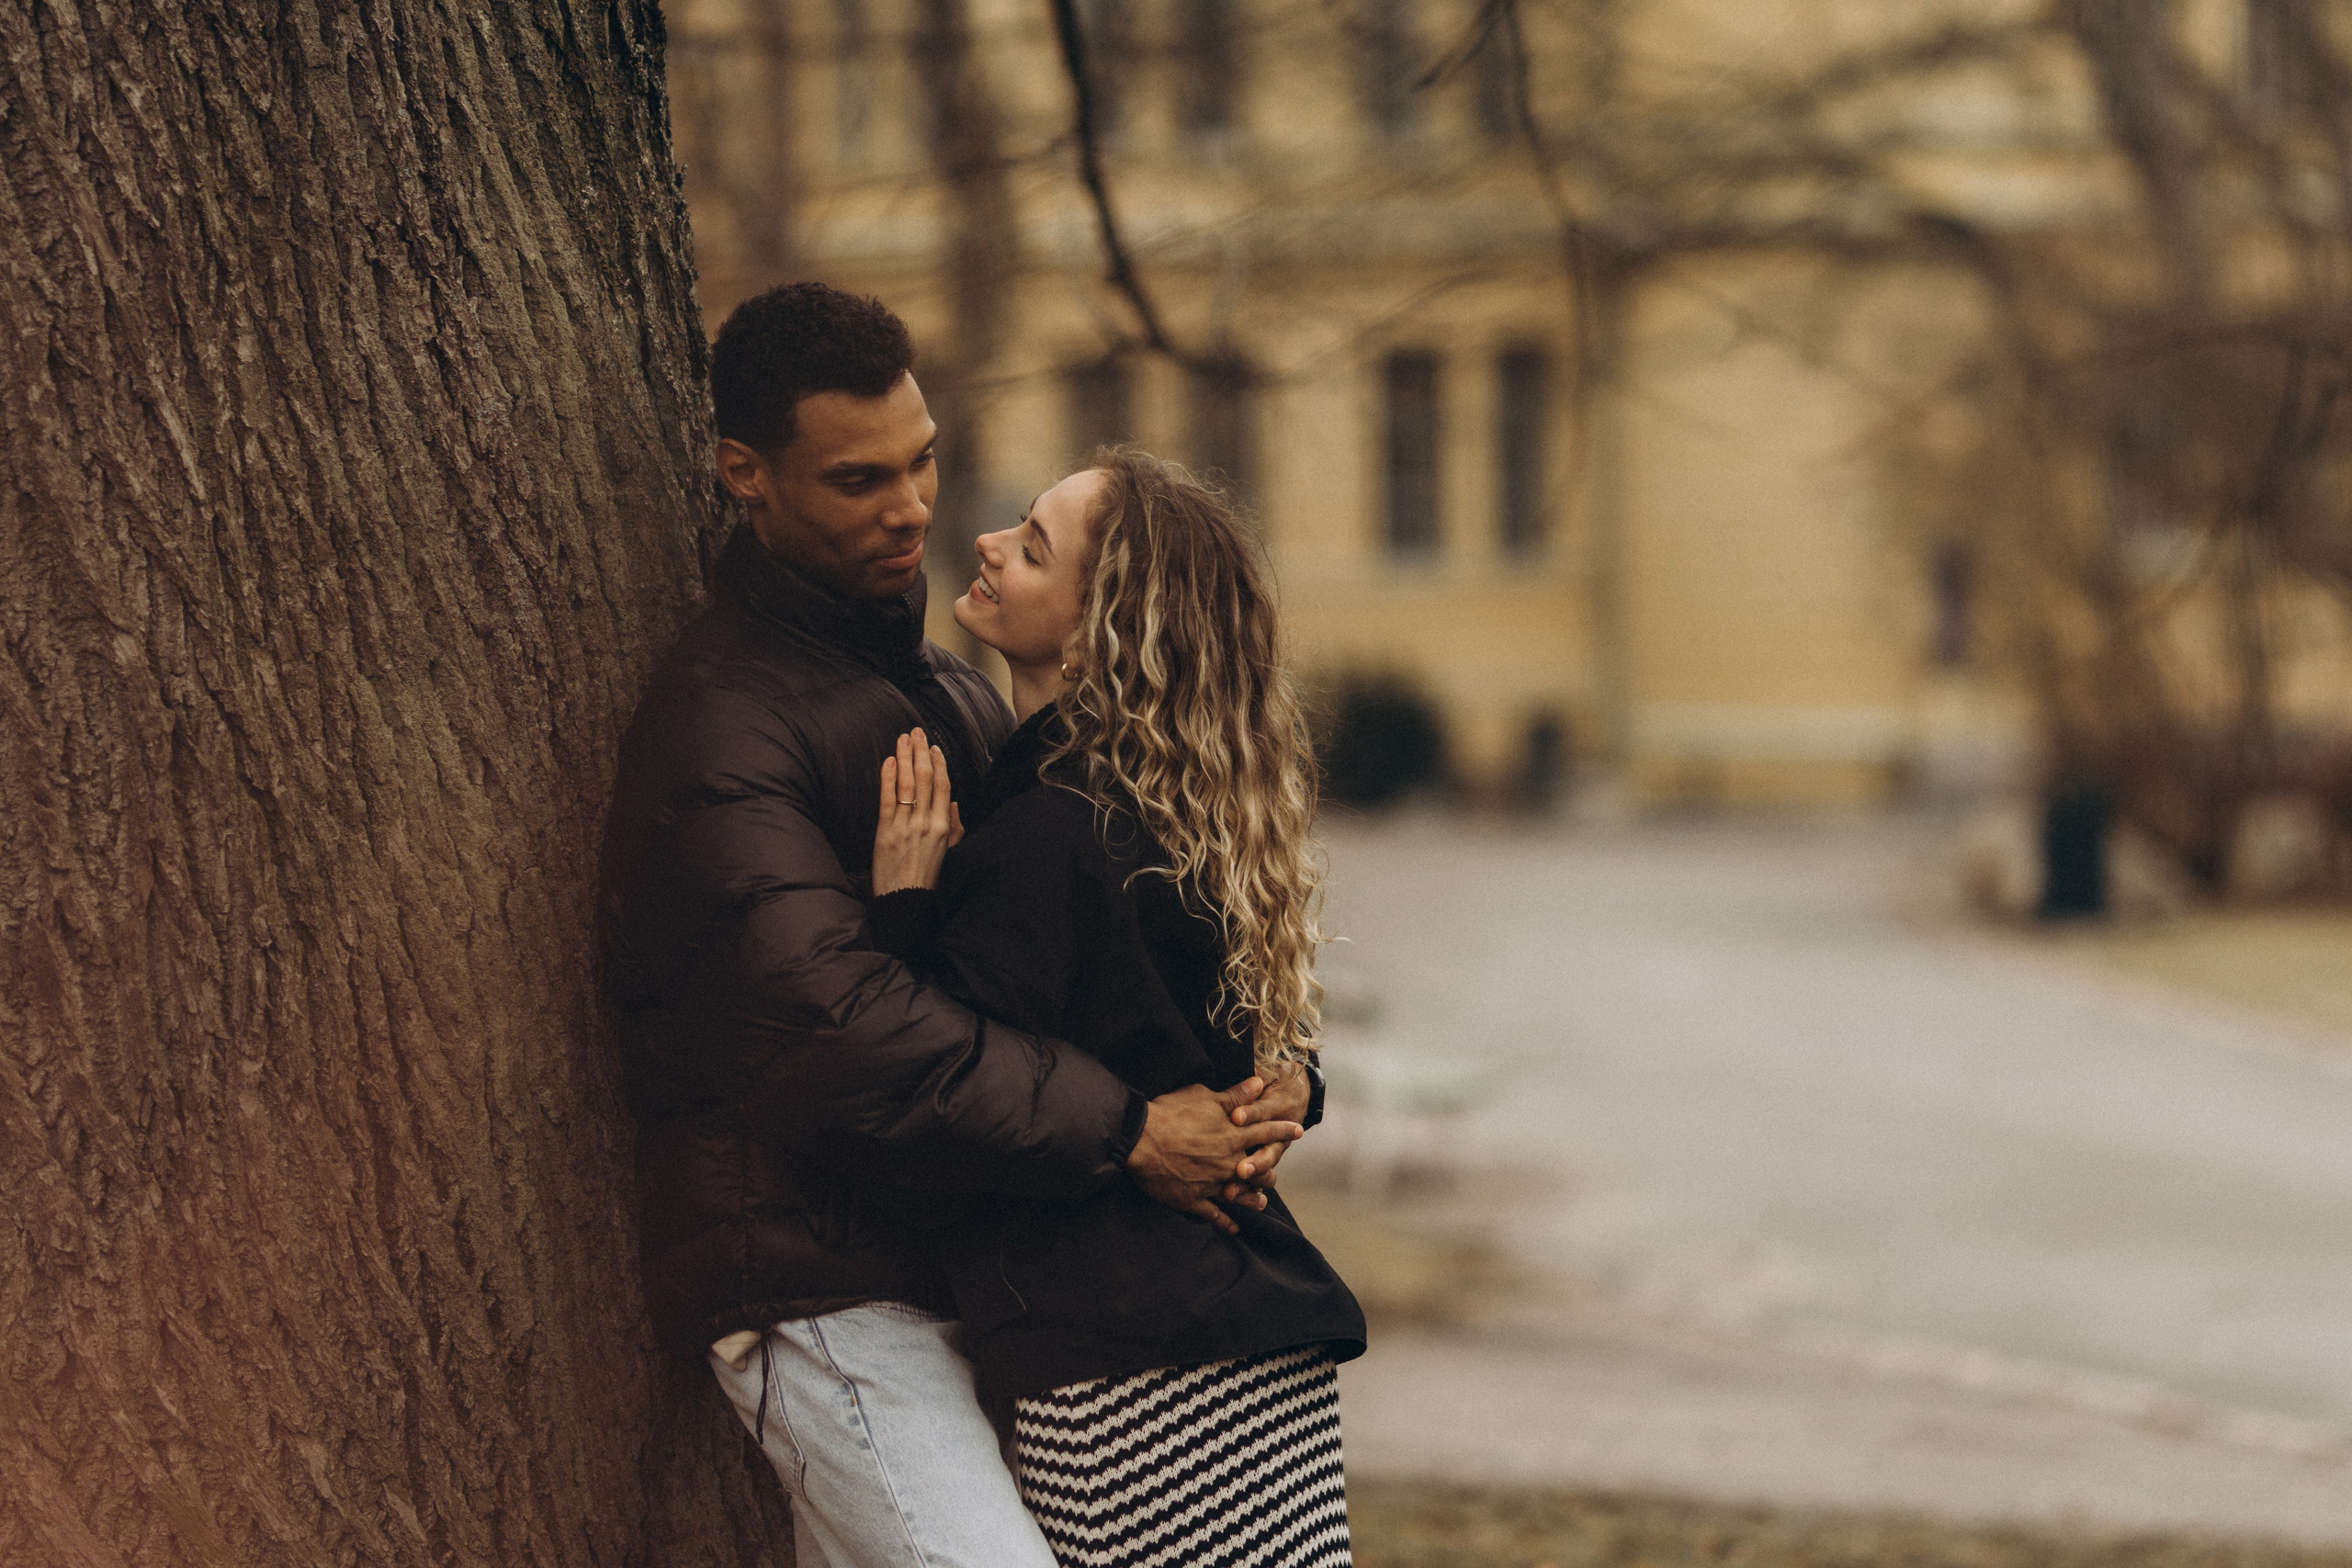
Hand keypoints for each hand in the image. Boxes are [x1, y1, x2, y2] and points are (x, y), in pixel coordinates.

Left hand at [872, 728, 962, 894]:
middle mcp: (927, 822)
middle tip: (915, 731)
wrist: (905, 899)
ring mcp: (906, 826)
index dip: (939, 763)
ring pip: (908, 784)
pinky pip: (888, 799)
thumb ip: (955, 826)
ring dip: (905, 757)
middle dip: (920, 752)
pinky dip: (889, 778)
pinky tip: (889, 761)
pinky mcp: (886, 831)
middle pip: (926, 779)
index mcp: (944, 826)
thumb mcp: (949, 851)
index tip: (933, 746)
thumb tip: (955, 803)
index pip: (944, 786)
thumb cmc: (927, 878)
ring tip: (902, 738)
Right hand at [1127, 1081, 1303, 1235]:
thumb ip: (1235, 1094)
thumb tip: (1258, 1083)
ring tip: (1261, 1203)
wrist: (1139, 1139)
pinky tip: (1233, 1228)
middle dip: (1269, 1172)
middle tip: (1275, 1175)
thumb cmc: (1171, 1113)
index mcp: (1233, 1136)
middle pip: (1259, 1170)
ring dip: (1253, 1199)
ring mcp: (1212, 1184)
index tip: (1297, 1131)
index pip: (1266, 1133)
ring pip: (1241, 1195)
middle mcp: (1228, 1162)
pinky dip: (1225, 1222)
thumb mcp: (1205, 1097)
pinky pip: (1214, 1215)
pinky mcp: (1193, 1200)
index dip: (1283, 1131)